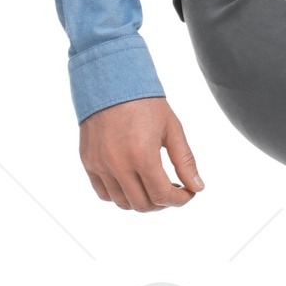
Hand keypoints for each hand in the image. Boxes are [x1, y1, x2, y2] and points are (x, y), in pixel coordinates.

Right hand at [78, 96, 203, 211]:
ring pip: (123, 203)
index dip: (180, 200)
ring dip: (142, 201)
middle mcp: (118, 164)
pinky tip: (133, 183)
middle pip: (143, 205)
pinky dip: (120, 195)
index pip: (163, 196)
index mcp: (142, 155)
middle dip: (163, 203)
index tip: (188, 193)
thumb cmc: (145, 102)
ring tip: (153, 186)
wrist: (110, 80)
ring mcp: (100, 165)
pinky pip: (104, 193)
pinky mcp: (88, 162)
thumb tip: (197, 188)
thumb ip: (185, 161)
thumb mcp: (172, 129)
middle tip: (172, 189)